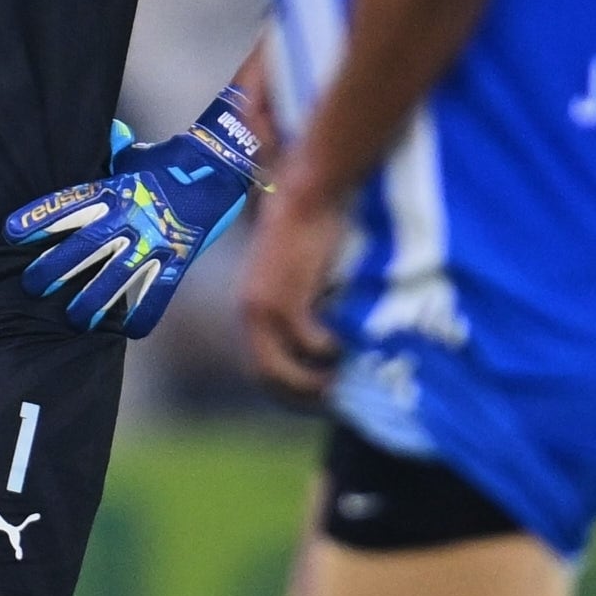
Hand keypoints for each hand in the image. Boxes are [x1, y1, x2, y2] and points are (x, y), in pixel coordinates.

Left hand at [5, 87, 270, 335]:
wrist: (220, 164)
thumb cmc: (167, 162)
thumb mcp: (133, 156)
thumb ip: (111, 152)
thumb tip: (104, 135)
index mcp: (115, 189)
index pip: (69, 204)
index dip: (39, 218)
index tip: (11, 233)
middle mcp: (131, 215)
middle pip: (85, 245)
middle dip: (55, 268)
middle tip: (32, 287)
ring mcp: (155, 238)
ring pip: (117, 276)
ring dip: (92, 300)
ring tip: (74, 319)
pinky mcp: (180, 257)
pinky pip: (159, 291)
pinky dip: (144, 314)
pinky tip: (129, 332)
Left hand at [235, 181, 346, 401]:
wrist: (306, 195)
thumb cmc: (308, 227)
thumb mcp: (297, 274)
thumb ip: (302, 304)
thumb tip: (326, 336)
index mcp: (250, 309)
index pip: (260, 366)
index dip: (286, 388)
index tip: (316, 397)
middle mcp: (250, 314)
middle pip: (268, 376)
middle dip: (300, 395)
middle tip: (333, 400)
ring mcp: (266, 310)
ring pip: (285, 369)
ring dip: (314, 381)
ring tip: (342, 381)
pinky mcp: (287, 301)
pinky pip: (309, 343)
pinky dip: (327, 351)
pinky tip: (346, 343)